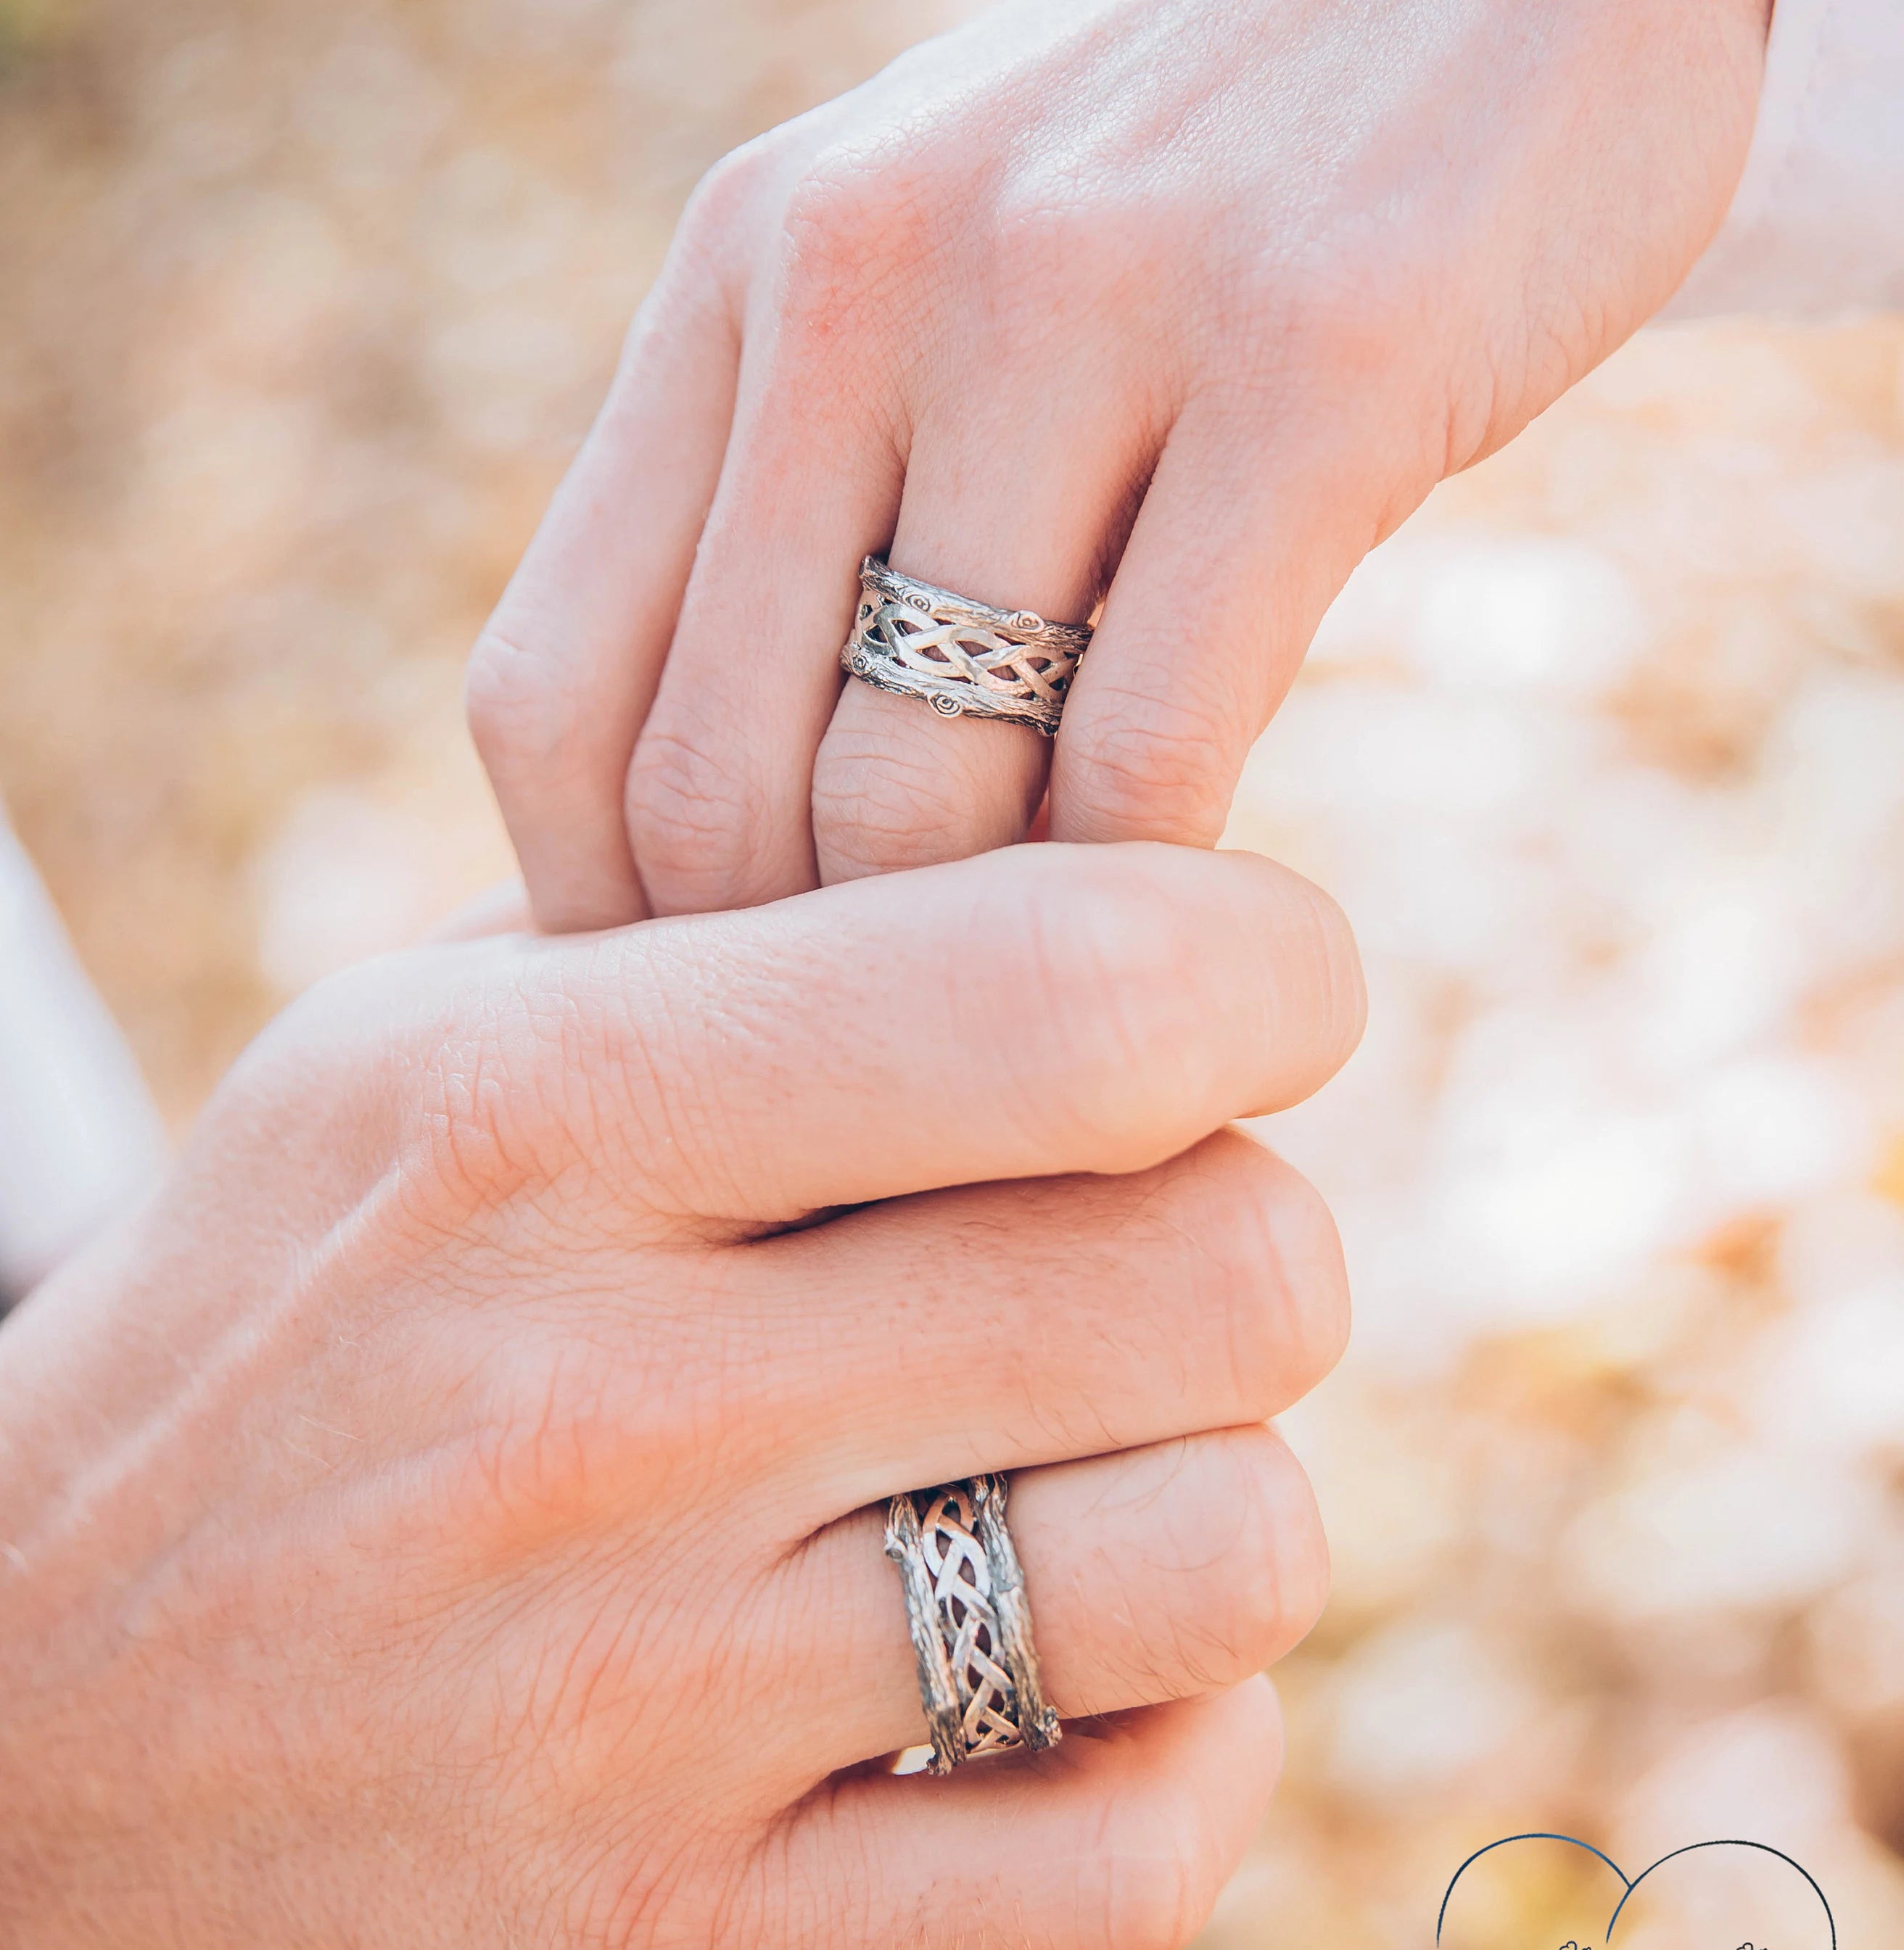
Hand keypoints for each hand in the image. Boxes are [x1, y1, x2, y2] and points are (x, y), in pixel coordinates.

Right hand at [0, 843, 1360, 1949]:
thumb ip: (783, 930)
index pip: (1089, 1001)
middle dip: (1247, 1233)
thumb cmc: (330, 1279)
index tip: (1243, 995)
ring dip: (1225, 1487)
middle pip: (1231, 1278)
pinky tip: (1089, 1664)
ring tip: (1089, 1459)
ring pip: (1231, 1559)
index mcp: (556, 1113)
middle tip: (1131, 1243)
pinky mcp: (687, 1932)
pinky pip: (1139, 1858)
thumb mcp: (459, 1020)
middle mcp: (608, 1407)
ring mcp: (649, 1702)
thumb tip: (1149, 903)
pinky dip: (1191, 1744)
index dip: (1263, 973)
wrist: (42, 1669)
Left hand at [467, 0, 1768, 932]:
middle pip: (720, 796)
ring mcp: (1074, 302)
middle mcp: (856, 277)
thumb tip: (733, 857)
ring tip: (1041, 1038)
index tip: (727, 1036)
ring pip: (920, 804)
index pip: (555, 703)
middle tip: (899, 1096)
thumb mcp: (930, 294)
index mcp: (741, 283)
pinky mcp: (1310, 352)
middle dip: (797, 1000)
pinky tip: (1180, 949)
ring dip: (974, 982)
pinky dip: (1143, 914)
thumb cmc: (1186, 196)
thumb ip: (805, 509)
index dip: (610, 932)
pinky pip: (1152, 753)